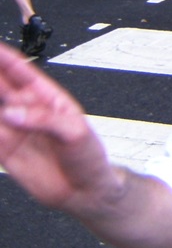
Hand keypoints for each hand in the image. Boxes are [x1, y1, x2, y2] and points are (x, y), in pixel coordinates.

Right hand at [0, 43, 116, 210]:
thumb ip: (44, 120)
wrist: (85, 190)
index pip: (20, 71)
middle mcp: (27, 109)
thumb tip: (11, 113)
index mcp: (47, 97)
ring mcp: (14, 129)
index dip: (4, 57)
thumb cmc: (88, 155)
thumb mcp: (75, 132)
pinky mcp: (4, 150)